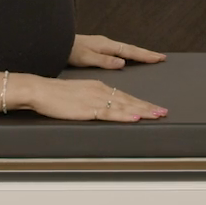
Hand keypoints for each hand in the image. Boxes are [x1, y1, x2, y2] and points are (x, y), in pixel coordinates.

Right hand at [22, 76, 167, 121]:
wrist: (41, 90)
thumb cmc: (56, 95)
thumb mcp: (79, 94)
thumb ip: (93, 100)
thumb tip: (103, 108)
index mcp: (99, 87)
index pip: (125, 96)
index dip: (141, 103)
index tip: (154, 108)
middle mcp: (101, 91)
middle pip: (129, 100)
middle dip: (148, 107)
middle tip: (164, 112)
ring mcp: (95, 99)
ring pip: (124, 106)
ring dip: (142, 111)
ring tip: (157, 115)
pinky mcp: (88, 109)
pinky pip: (110, 113)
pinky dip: (125, 115)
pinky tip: (135, 117)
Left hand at [68, 34, 165, 69]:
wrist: (56, 42)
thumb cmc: (69, 51)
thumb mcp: (86, 58)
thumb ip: (104, 60)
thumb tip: (123, 62)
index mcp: (106, 46)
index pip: (130, 51)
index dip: (145, 56)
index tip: (159, 58)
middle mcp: (107, 44)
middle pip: (131, 49)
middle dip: (146, 54)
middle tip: (161, 57)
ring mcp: (103, 45)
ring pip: (126, 50)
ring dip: (139, 54)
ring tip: (150, 57)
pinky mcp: (98, 49)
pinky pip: (119, 51)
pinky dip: (129, 54)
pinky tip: (129, 58)